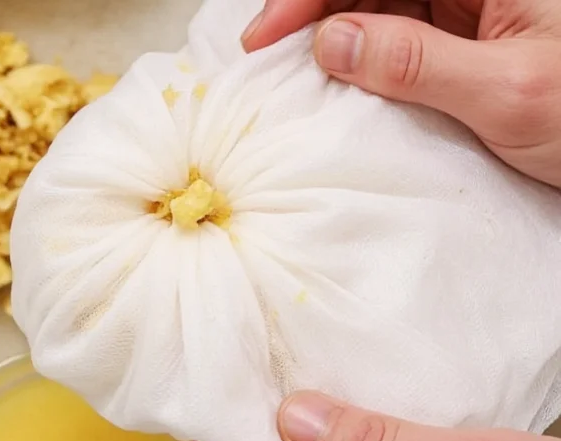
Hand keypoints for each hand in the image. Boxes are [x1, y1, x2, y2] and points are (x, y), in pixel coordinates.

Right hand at [240, 0, 560, 187]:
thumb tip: (335, 43)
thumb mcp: (508, 92)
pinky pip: (405, 44)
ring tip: (303, 81)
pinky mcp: (473, 46)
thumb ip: (416, 62)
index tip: (271, 32)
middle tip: (272, 58)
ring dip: (339, 41)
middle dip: (318, 14)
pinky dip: (368, 65)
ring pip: (384, 9)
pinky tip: (344, 87)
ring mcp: (478, 12)